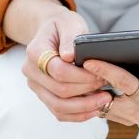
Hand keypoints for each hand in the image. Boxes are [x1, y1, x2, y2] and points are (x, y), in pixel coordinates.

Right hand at [22, 7, 110, 121]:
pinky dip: (79, 114)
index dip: (82, 76)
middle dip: (87, 90)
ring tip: (105, 100)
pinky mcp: (44, 96)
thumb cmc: (63, 26)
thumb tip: (68, 56)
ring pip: (59, 107)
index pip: (59, 71)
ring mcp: (36, 86)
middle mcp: (32, 72)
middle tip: (106, 85)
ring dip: (84, 107)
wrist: (52, 33)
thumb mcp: (69, 23)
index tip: (101, 74)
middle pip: (60, 91)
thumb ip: (70, 37)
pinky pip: (60, 113)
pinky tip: (95, 109)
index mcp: (35, 52)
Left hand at [80, 40, 138, 125]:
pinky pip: (102, 109)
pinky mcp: (123, 118)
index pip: (124, 84)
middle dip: (89, 85)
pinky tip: (81, 81)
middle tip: (73, 67)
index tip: (89, 60)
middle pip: (107, 99)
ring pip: (101, 107)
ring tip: (73, 72)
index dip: (106, 71)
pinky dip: (92, 97)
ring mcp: (131, 118)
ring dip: (87, 93)